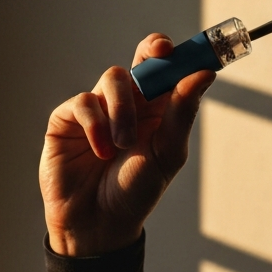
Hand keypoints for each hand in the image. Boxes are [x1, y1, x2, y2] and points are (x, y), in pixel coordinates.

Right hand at [40, 34, 214, 256]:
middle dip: (150, 55)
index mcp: (157, 111)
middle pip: (140, 61)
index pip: (168, 70)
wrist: (97, 223)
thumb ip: (182, 113)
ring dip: (122, 109)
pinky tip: (100, 151)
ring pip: (113, 79)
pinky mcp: (67, 120)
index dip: (178, 53)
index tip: (188, 49)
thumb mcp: (166, 154)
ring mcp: (96, 110)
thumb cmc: (134, 193)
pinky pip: (83, 102)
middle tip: (159, 55)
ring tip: (122, 145)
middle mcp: (127, 104)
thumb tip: (204, 73)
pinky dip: (95, 124)